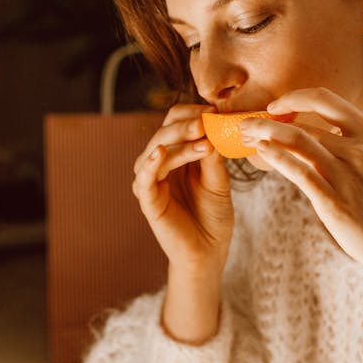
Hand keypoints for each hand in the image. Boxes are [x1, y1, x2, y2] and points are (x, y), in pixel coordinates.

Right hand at [132, 104, 233, 279]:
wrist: (209, 251)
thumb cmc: (214, 215)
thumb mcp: (218, 180)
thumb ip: (213, 156)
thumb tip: (212, 127)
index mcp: (176, 154)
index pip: (174, 122)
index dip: (192, 113)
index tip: (214, 110)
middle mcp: (160, 164)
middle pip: (164, 131)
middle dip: (186, 124)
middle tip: (207, 121)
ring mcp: (151, 181)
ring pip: (157, 149)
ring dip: (180, 142)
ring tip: (203, 141)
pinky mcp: (147, 200)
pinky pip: (144, 178)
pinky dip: (151, 163)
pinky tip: (160, 153)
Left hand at [239, 88, 362, 281]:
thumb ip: (357, 149)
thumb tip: (328, 140)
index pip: (326, 100)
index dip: (295, 98)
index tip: (276, 106)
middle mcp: (360, 148)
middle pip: (303, 122)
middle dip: (268, 121)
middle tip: (248, 125)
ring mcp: (346, 173)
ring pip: (295, 140)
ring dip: (264, 133)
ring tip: (245, 135)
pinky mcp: (333, 200)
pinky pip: (297, 170)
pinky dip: (275, 157)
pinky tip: (261, 154)